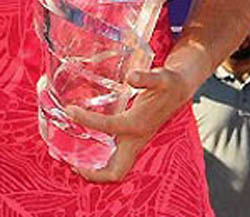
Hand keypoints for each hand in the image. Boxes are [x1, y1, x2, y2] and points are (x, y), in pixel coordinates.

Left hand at [66, 65, 196, 182]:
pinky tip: (84, 149)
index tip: (70, 111)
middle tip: (70, 163)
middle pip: (116, 171)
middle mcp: (136, 140)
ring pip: (115, 169)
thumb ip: (146, 77)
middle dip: (93, 173)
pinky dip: (99, 161)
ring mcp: (134, 143)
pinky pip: (114, 159)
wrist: (179, 89)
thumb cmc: (168, 84)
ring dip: (95, 171)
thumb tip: (132, 76)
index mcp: (138, 125)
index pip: (108, 126)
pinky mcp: (132, 141)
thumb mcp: (160, 78)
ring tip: (71, 161)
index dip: (87, 120)